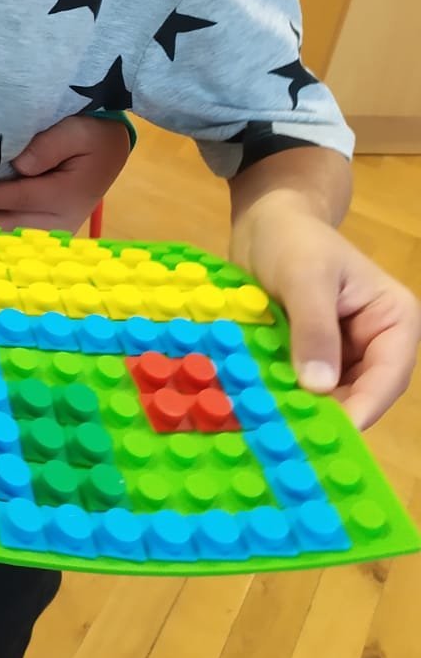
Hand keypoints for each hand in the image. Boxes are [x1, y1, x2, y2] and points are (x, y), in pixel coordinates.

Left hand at [0, 115, 130, 232]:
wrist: (111, 148)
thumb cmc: (92, 136)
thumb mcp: (76, 131)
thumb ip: (48, 146)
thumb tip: (20, 166)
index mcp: (67, 194)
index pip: (21, 197)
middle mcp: (63, 219)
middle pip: (14, 224)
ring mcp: (59, 228)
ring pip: (16, 236)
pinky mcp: (53, 230)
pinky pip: (22, 235)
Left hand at [232, 205, 420, 428]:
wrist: (264, 220)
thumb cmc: (292, 238)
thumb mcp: (303, 276)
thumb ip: (314, 329)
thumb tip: (319, 387)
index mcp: (393, 320)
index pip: (388, 375)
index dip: (363, 407)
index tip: (333, 434)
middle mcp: (376, 343)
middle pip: (361, 393)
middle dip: (330, 414)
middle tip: (293, 437)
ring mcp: (345, 352)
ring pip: (332, 396)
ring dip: (305, 409)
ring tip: (275, 427)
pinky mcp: (313, 356)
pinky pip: (305, 386)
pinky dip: (287, 395)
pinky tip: (264, 408)